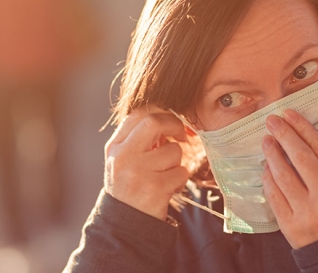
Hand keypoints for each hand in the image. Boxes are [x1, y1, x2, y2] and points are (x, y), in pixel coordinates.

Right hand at [104, 105, 188, 220]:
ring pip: (174, 151)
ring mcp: (139, 172)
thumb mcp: (124, 160)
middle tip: (182, 135)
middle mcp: (124, 156)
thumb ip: (140, 140)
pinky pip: (181, 172)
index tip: (171, 121)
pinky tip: (169, 188)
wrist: (123, 225)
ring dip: (177, 162)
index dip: (160, 112)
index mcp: (115, 146)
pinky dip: (180, 179)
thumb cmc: (129, 187)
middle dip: (174, 125)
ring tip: (166, 174)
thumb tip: (170, 121)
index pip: (138, 114)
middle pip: (154, 123)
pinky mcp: (155, 188)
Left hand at [262, 109, 317, 248]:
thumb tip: (296, 136)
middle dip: (285, 135)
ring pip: (284, 176)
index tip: (289, 113)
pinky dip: (268, 178)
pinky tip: (266, 166)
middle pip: (302, 159)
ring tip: (266, 140)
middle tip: (272, 121)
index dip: (303, 128)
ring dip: (272, 154)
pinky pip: (274, 195)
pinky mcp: (291, 226)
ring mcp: (308, 214)